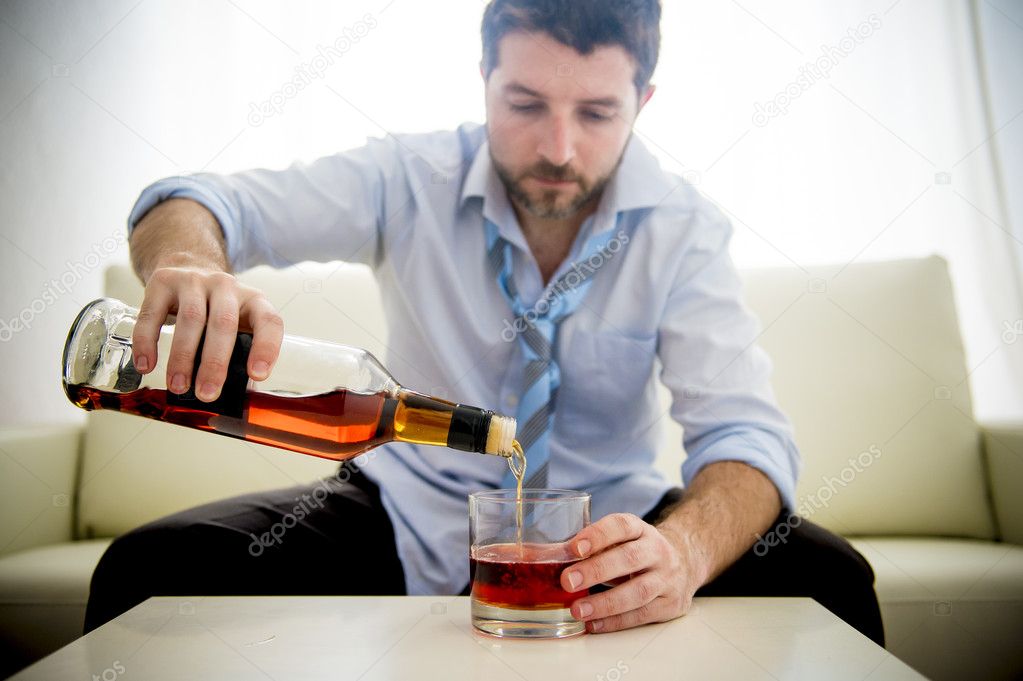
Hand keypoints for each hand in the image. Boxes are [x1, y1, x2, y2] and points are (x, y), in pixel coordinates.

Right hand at [131, 267, 283, 401]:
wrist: (186, 265)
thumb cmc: (216, 307)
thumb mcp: (238, 321)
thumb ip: (240, 350)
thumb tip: (237, 397)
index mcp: (253, 300)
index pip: (268, 321)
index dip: (266, 348)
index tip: (257, 375)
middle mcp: (226, 287)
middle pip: (223, 323)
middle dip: (215, 363)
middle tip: (207, 394)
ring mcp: (195, 281)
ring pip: (191, 319)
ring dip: (183, 357)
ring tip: (178, 386)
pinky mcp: (164, 281)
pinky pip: (153, 314)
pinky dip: (148, 342)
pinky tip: (146, 365)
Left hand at [560, 513, 705, 633]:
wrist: (684, 562)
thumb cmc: (637, 551)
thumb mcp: (621, 540)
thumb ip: (590, 546)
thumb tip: (541, 556)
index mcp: (641, 530)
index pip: (621, 526)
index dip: (598, 535)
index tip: (574, 548)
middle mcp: (657, 551)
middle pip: (629, 558)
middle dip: (596, 570)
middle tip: (567, 581)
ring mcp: (667, 578)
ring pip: (638, 592)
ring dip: (605, 603)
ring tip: (577, 610)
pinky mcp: (671, 604)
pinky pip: (642, 615)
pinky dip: (616, 622)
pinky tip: (594, 624)